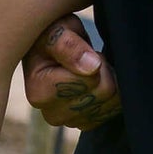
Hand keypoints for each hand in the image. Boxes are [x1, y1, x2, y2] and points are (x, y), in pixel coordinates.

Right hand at [23, 15, 121, 130]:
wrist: (51, 48)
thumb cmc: (52, 34)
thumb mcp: (56, 30)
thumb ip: (68, 44)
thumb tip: (92, 67)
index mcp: (39, 93)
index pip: (91, 80)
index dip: (97, 61)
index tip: (85, 51)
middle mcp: (51, 114)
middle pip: (105, 93)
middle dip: (105, 71)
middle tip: (91, 58)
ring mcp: (69, 121)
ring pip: (112, 103)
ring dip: (111, 81)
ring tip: (92, 69)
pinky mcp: (85, 123)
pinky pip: (113, 111)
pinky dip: (113, 95)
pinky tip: (98, 81)